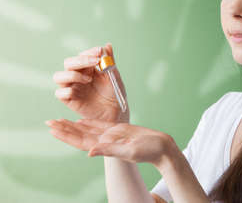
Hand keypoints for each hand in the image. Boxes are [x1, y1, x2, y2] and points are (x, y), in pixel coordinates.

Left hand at [45, 118, 174, 165]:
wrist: (162, 147)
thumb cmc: (149, 150)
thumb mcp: (129, 150)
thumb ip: (109, 150)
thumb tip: (89, 152)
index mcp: (106, 146)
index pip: (81, 141)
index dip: (67, 136)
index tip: (53, 129)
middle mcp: (105, 141)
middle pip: (81, 135)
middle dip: (64, 129)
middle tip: (49, 122)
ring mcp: (111, 136)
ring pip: (87, 130)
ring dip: (73, 125)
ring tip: (59, 120)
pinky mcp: (118, 130)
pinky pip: (99, 126)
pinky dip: (88, 123)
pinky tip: (80, 120)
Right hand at [53, 43, 128, 122]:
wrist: (116, 112)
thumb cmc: (114, 93)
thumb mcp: (113, 76)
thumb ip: (109, 61)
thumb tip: (107, 45)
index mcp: (87, 68)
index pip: (82, 55)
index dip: (89, 52)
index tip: (100, 51)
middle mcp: (76, 76)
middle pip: (68, 63)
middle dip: (81, 60)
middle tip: (95, 61)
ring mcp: (71, 87)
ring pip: (59, 76)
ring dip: (72, 75)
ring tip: (89, 79)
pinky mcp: (69, 100)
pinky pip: (60, 93)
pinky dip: (67, 90)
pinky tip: (77, 91)